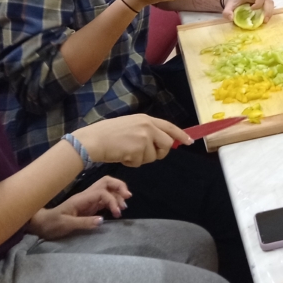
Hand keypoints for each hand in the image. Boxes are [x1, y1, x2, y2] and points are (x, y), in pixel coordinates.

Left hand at [28, 177, 130, 239]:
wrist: (42, 225)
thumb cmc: (52, 224)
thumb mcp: (67, 225)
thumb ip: (84, 222)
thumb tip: (102, 220)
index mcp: (81, 198)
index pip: (102, 192)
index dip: (112, 200)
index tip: (117, 213)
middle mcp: (87, 196)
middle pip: (106, 182)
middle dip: (119, 186)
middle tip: (128, 197)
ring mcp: (88, 200)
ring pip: (107, 190)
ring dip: (117, 195)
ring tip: (123, 207)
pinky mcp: (89, 206)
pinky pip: (105, 199)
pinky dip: (113, 202)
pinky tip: (116, 210)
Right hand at [71, 114, 190, 166]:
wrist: (93, 140)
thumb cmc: (107, 134)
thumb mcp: (130, 126)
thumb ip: (146, 131)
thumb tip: (162, 141)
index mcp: (146, 119)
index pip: (169, 126)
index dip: (180, 135)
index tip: (189, 141)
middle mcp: (147, 126)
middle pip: (166, 144)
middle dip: (159, 153)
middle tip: (145, 155)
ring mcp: (144, 138)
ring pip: (153, 156)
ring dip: (140, 159)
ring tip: (126, 151)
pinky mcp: (138, 150)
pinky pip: (140, 163)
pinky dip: (131, 163)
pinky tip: (121, 155)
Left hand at [223, 0, 274, 22]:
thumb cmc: (233, 2)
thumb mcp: (228, 7)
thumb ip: (227, 12)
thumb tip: (231, 19)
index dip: (259, 4)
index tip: (252, 10)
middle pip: (268, 0)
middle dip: (268, 11)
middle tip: (265, 21)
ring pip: (271, 3)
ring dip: (270, 13)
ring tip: (265, 21)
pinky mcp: (264, 2)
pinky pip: (269, 6)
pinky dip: (268, 13)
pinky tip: (264, 19)